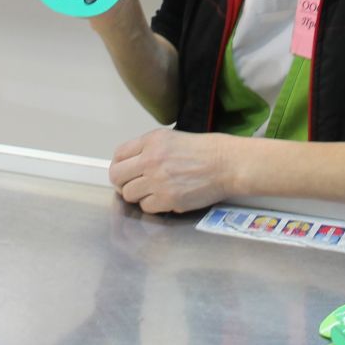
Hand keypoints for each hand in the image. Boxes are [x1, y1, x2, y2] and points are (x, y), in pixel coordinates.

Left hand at [109, 128, 234, 213]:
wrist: (227, 164)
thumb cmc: (205, 151)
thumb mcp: (172, 138)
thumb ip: (149, 148)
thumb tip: (131, 164)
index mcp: (152, 141)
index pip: (118, 155)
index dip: (119, 165)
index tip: (125, 172)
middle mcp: (151, 159)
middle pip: (117, 176)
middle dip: (123, 182)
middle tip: (133, 185)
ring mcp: (158, 181)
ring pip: (129, 194)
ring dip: (138, 195)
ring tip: (152, 191)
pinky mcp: (168, 199)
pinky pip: (146, 207)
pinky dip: (152, 205)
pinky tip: (165, 197)